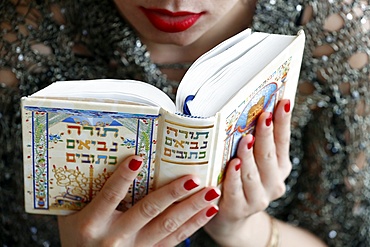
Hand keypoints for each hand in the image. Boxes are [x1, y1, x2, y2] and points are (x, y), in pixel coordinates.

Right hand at [58, 155, 220, 246]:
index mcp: (92, 224)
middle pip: (148, 211)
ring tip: (210, 193)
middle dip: (173, 193)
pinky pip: (174, 240)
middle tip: (193, 178)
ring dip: (191, 209)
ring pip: (167, 227)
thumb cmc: (74, 236)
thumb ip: (86, 193)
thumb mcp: (71, 215)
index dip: (124, 177)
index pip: (110, 195)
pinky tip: (207, 212)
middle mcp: (114, 237)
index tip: (139, 157)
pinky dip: (193, 225)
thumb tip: (97, 158)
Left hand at [204, 99, 291, 246]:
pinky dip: (234, 177)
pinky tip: (232, 164)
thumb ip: (255, 141)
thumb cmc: (241, 180)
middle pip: (270, 155)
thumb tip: (251, 109)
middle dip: (266, 133)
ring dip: (250, 155)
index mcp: (280, 167)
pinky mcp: (238, 209)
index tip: (283, 101)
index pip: (283, 142)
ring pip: (254, 173)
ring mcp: (258, 198)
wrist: (231, 217)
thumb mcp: (254, 161)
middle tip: (263, 115)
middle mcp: (273, 183)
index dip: (283, 122)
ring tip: (246, 139)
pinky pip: (236, 191)